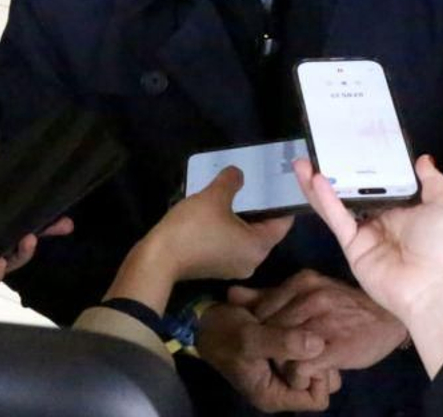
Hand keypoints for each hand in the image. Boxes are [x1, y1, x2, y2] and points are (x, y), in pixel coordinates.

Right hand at [105, 167, 291, 312]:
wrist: (159, 259)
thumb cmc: (193, 228)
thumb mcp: (214, 196)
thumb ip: (232, 181)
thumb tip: (238, 173)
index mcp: (259, 246)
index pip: (283, 222)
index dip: (282, 201)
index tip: (279, 183)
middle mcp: (253, 261)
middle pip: (266, 230)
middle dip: (261, 208)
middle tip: (258, 185)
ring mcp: (234, 267)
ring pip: (248, 237)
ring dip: (243, 218)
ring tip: (236, 195)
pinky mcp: (218, 268)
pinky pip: (233, 244)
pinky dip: (230, 229)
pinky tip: (219, 212)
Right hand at [197, 299, 335, 412]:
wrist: (205, 318)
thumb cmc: (223, 333)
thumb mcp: (248, 338)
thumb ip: (281, 343)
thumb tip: (317, 344)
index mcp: (274, 394)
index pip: (318, 399)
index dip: (318, 376)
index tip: (306, 350)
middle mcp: (283, 386)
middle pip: (324, 381)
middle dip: (319, 356)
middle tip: (306, 334)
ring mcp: (285, 369)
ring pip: (319, 360)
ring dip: (313, 339)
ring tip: (299, 323)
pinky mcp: (285, 351)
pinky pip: (309, 345)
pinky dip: (306, 330)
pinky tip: (295, 316)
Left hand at [234, 271, 406, 380]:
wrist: (389, 320)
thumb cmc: (347, 306)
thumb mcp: (309, 291)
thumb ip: (270, 294)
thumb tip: (231, 294)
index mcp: (302, 282)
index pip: (261, 309)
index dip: (259, 329)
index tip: (266, 341)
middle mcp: (310, 298)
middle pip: (268, 330)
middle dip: (268, 348)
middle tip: (278, 357)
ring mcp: (322, 323)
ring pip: (281, 351)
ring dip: (282, 364)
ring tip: (294, 366)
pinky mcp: (333, 348)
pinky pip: (299, 369)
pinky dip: (298, 377)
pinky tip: (306, 375)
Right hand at [294, 156, 442, 378]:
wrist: (436, 288)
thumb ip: (432, 181)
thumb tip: (423, 159)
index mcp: (402, 210)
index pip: (378, 184)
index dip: (364, 166)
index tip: (351, 143)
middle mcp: (380, 221)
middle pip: (352, 193)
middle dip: (335, 173)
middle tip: (318, 150)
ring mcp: (364, 235)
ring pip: (337, 205)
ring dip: (318, 185)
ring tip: (301, 162)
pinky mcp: (352, 248)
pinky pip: (338, 221)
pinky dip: (326, 201)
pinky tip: (315, 181)